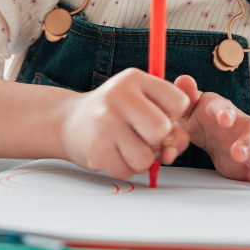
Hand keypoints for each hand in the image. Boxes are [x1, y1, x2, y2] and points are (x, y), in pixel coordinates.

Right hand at [58, 68, 191, 179]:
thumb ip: (170, 116)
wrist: (69, 122)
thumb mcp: (141, 99)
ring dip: (141, 159)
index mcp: (134, 78)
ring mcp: (105, 122)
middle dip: (157, 141)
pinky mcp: (96, 149)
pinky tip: (114, 153)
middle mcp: (118, 95)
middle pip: (161, 130)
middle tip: (144, 137)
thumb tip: (179, 142)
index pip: (178, 103)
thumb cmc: (114, 112)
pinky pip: (127, 171)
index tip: (156, 115)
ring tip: (127, 147)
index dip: (173, 116)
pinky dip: (124, 168)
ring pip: (145, 157)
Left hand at [173, 75, 249, 187]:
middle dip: (248, 142)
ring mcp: (249, 146)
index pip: (223, 107)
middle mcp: (240, 126)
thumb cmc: (202, 117)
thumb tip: (183, 80)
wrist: (215, 135)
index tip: (225, 119)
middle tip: (239, 154)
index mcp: (221, 109)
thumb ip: (187, 97)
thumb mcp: (190, 107)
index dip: (225, 112)